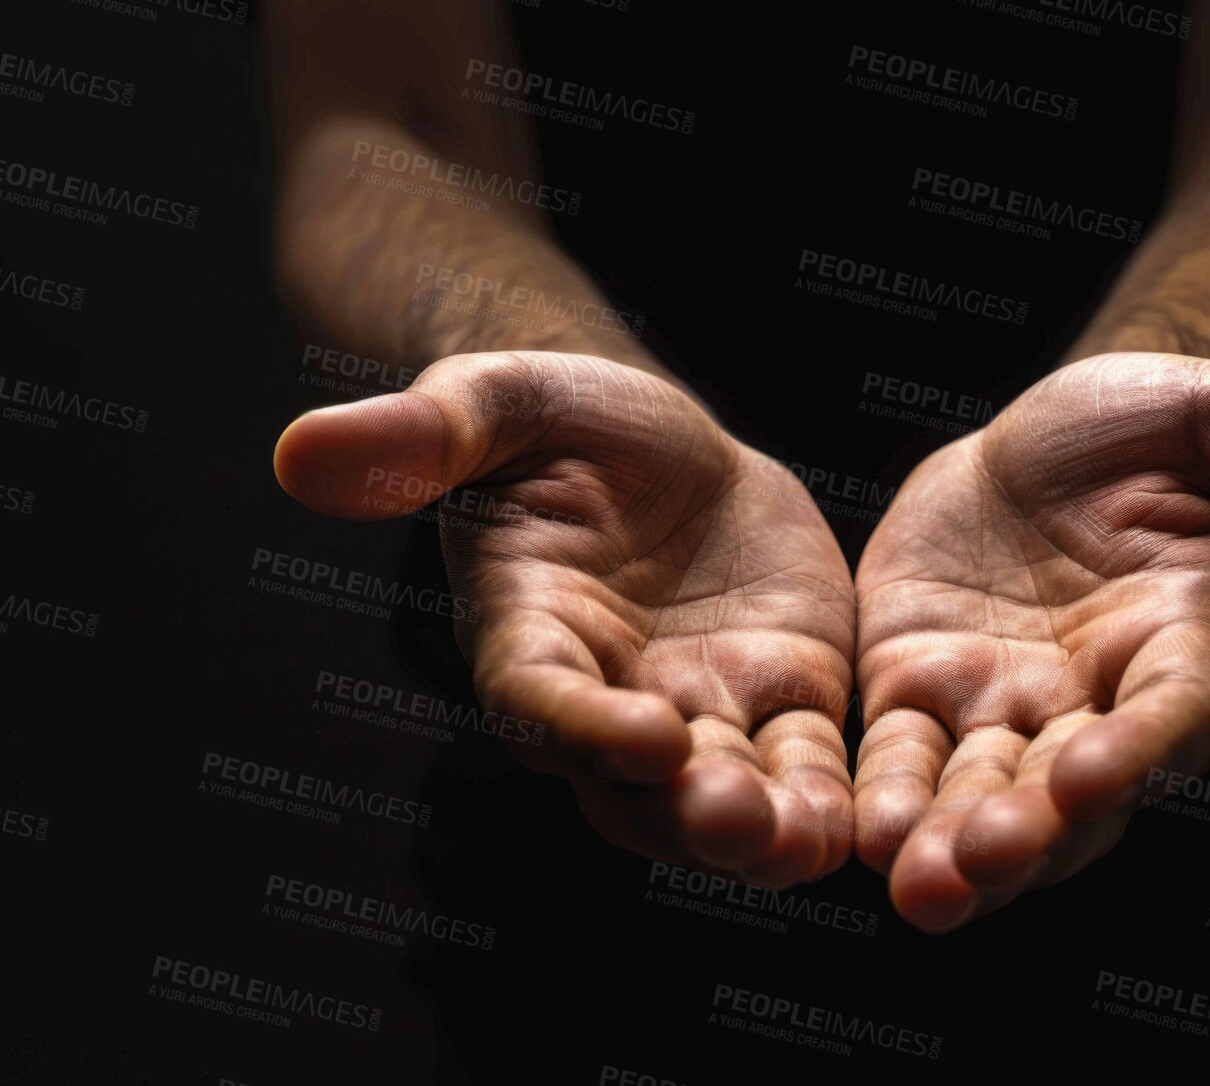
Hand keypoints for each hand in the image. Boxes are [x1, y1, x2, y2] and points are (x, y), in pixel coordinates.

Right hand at [273, 352, 855, 886]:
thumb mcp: (494, 404)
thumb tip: (299, 453)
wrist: (653, 443)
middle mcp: (609, 699)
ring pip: (727, 789)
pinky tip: (873, 815)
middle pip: (636, 783)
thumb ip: (418, 436)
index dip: (583, 723)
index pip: (541, 699)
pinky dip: (832, 787)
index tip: (640, 731)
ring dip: (766, 824)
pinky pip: (806, 753)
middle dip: (684, 808)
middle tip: (738, 822)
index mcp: (528, 638)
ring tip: (810, 842)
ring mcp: (700, 705)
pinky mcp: (782, 693)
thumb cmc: (554, 419)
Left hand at [852, 353, 1209, 929]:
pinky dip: (884, 792)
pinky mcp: (922, 688)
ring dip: (951, 843)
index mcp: (1184, 647)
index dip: (1144, 750)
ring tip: (916, 881)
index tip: (1100, 772)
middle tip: (979, 866)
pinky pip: (902, 753)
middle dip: (1032, 832)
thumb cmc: (1158, 424)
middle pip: (1073, 793)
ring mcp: (1007, 706)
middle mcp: (1098, 704)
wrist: (1052, 433)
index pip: (1174, 717)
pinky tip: (854, 829)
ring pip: (983, 794)